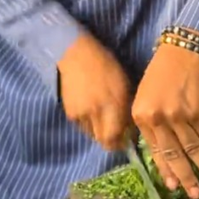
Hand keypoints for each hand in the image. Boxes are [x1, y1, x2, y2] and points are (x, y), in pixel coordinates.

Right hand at [57, 32, 131, 150]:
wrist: (76, 55)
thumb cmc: (106, 66)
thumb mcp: (124, 85)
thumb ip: (127, 109)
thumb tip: (129, 130)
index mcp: (114, 104)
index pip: (116, 138)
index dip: (121, 143)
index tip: (125, 140)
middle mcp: (96, 113)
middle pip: (103, 141)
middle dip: (110, 140)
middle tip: (115, 133)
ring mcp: (81, 114)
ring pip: (92, 135)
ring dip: (99, 131)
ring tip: (101, 116)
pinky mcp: (69, 114)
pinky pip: (82, 126)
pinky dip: (88, 123)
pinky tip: (90, 108)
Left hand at [132, 43, 198, 198]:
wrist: (181, 52)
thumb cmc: (159, 75)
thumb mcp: (143, 98)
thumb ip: (149, 124)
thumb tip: (160, 153)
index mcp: (142, 117)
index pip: (155, 151)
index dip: (166, 170)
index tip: (173, 186)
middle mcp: (160, 119)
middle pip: (175, 155)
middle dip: (187, 177)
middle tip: (196, 194)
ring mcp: (180, 116)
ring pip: (194, 149)